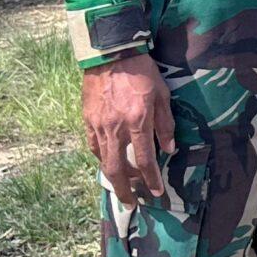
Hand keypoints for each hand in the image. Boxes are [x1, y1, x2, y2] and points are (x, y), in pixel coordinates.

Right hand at [84, 53, 176, 203]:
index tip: (155, 192)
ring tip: (122, 187)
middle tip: (131, 203)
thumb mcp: (162, 94)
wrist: (110, 52)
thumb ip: (166, 124)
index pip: (144, 160)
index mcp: (137, 121)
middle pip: (117, 169)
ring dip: (113, 178)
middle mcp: (116, 127)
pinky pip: (93, 146)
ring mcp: (98, 125)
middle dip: (125, 190)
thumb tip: (169, 150)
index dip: (150, 180)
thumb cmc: (142, 71)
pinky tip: (108, 163)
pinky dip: (101, 158)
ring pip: (103, 160)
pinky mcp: (87, 119)